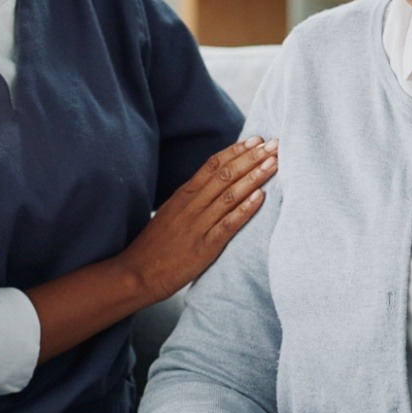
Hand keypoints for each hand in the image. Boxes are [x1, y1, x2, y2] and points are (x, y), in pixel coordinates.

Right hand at [120, 137, 278, 302]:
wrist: (136, 274)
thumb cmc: (156, 244)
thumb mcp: (171, 212)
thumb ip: (192, 197)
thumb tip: (215, 182)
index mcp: (184, 194)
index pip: (213, 164)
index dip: (237, 150)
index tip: (257, 139)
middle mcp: (191, 205)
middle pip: (225, 174)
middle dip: (252, 157)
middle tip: (275, 144)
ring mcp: (197, 225)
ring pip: (229, 195)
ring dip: (254, 177)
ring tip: (273, 163)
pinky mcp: (203, 247)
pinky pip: (227, 224)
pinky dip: (245, 209)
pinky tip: (261, 197)